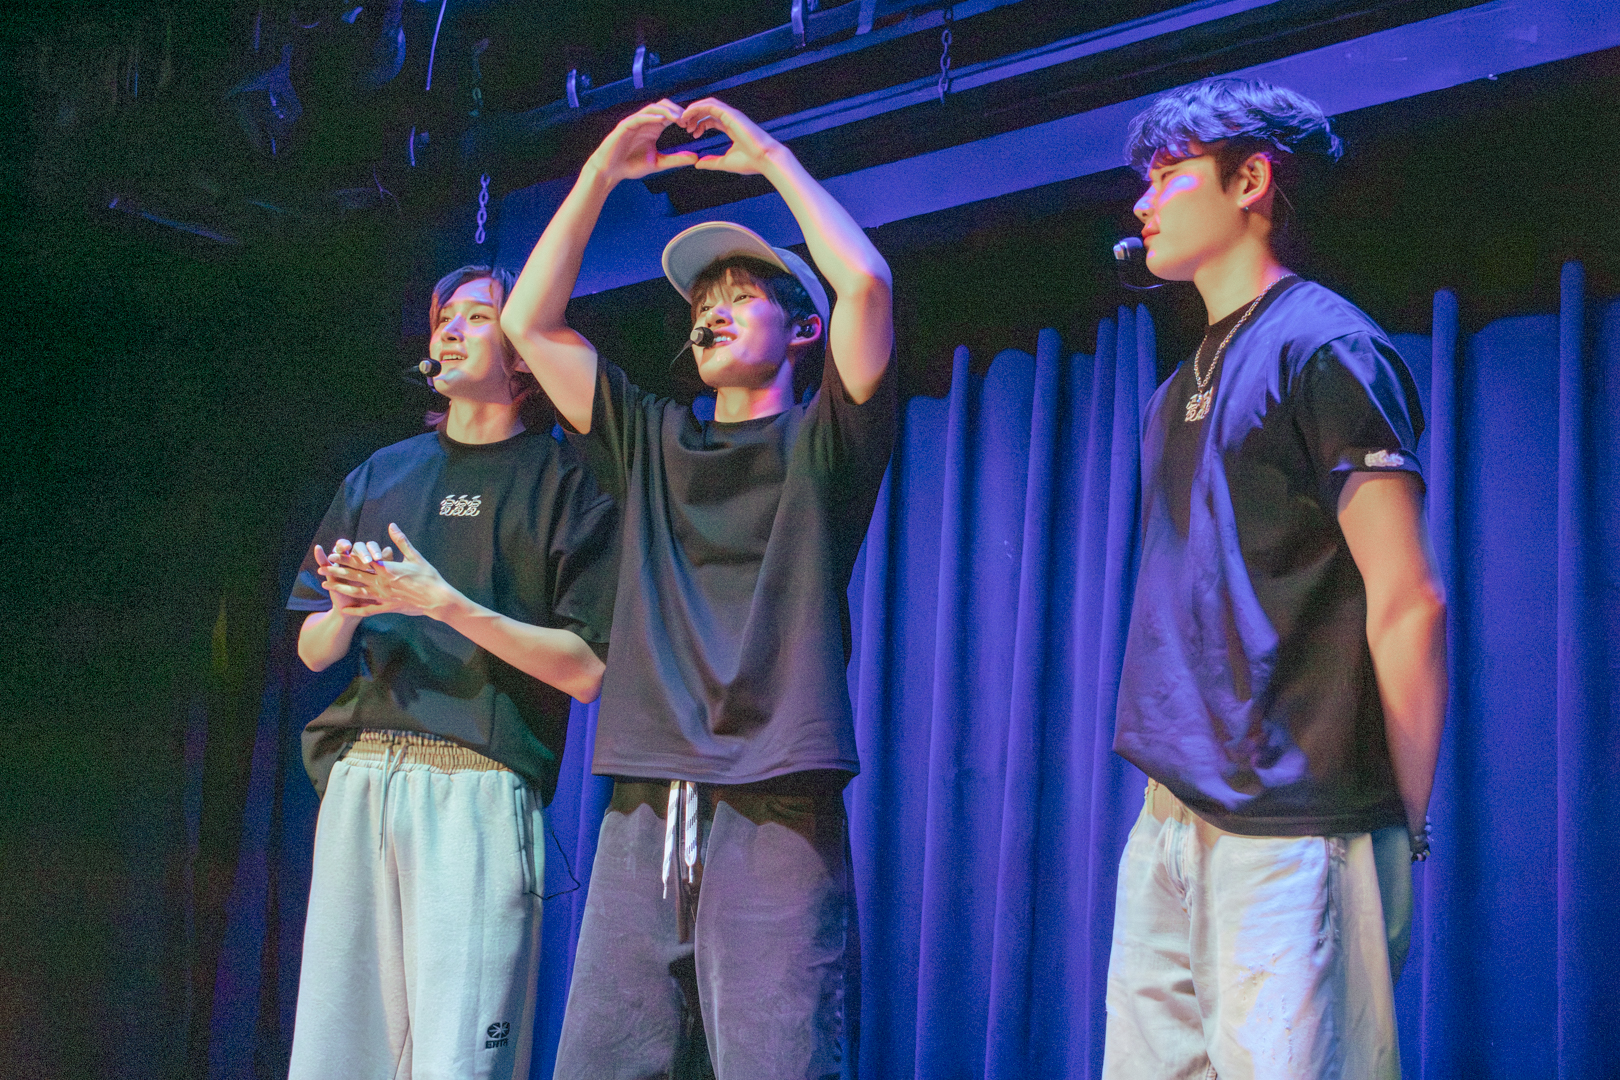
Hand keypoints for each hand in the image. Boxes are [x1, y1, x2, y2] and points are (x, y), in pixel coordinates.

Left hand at [319, 525, 456, 619]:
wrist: (437, 599)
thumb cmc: (428, 576)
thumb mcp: (415, 556)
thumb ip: (401, 541)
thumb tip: (392, 525)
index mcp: (388, 568)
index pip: (362, 562)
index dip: (345, 558)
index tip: (332, 555)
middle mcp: (382, 582)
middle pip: (355, 576)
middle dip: (337, 572)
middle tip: (322, 570)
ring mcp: (384, 596)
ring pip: (357, 592)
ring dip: (341, 588)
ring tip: (326, 586)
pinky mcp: (388, 607)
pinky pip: (369, 610)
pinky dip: (356, 610)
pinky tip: (345, 610)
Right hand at [585, 99, 698, 184]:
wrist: (611, 171)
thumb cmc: (631, 166)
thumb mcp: (658, 163)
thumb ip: (675, 159)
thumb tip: (695, 158)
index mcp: (654, 127)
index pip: (670, 115)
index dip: (682, 117)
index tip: (692, 126)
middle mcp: (645, 121)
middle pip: (663, 106)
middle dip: (676, 111)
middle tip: (687, 121)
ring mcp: (634, 122)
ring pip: (652, 108)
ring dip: (666, 111)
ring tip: (677, 119)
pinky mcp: (625, 126)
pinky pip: (639, 117)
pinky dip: (650, 117)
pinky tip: (661, 120)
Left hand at [681, 98, 781, 176]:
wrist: (765, 159)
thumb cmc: (750, 162)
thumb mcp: (725, 162)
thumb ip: (711, 162)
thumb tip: (697, 164)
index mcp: (731, 128)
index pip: (712, 120)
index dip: (699, 124)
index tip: (692, 133)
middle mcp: (731, 119)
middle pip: (708, 110)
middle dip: (695, 116)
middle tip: (685, 127)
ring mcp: (731, 115)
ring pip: (708, 104)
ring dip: (694, 109)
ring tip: (684, 119)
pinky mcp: (731, 113)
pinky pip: (710, 105)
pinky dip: (697, 107)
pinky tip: (688, 114)